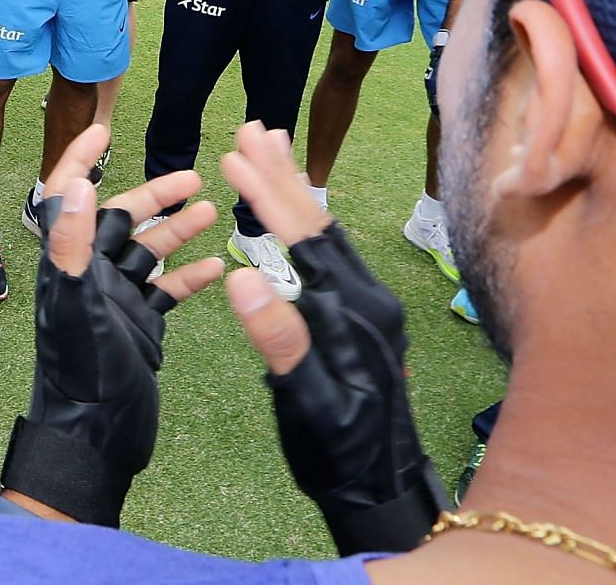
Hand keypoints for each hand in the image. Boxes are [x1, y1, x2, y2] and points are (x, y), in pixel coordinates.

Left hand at [6, 126, 223, 524]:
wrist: (95, 439)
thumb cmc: (81, 373)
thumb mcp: (76, 305)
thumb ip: (73, 246)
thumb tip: (77, 186)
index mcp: (68, 264)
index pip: (67, 197)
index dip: (80, 161)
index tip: (103, 130)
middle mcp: (90, 276)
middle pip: (121, 220)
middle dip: (154, 195)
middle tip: (196, 177)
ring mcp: (115, 301)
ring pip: (149, 252)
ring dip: (178, 231)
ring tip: (214, 210)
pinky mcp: (139, 327)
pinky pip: (166, 292)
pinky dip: (190, 276)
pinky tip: (220, 266)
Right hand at [221, 122, 447, 553]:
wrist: (383, 489)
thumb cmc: (338, 453)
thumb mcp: (307, 403)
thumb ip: (281, 340)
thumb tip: (243, 276)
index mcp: (354, 311)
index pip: (305, 238)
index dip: (268, 194)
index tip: (232, 154)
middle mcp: (369, 298)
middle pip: (320, 223)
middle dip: (283, 174)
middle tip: (252, 126)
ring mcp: (370, 307)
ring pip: (327, 234)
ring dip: (295, 190)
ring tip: (270, 149)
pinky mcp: (363, 319)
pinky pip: (330, 254)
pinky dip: (305, 221)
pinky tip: (292, 216)